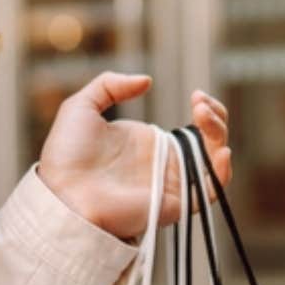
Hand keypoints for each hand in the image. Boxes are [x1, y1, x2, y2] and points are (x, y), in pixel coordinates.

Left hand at [35, 75, 231, 240]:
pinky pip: (210, 192)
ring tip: (203, 113)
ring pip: (215, 162)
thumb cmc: (65, 155)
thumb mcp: (82, 106)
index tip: (197, 95)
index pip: (193, 128)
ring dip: (219, 135)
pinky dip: (223, 173)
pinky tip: (221, 150)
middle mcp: (166, 164)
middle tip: (200, 102)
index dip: (206, 109)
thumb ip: (110, 85)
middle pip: (210, 142)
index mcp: (150, 144)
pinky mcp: (174, 203)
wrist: (61, 191)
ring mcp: (172, 183)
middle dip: (216, 117)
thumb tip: (147, 81)